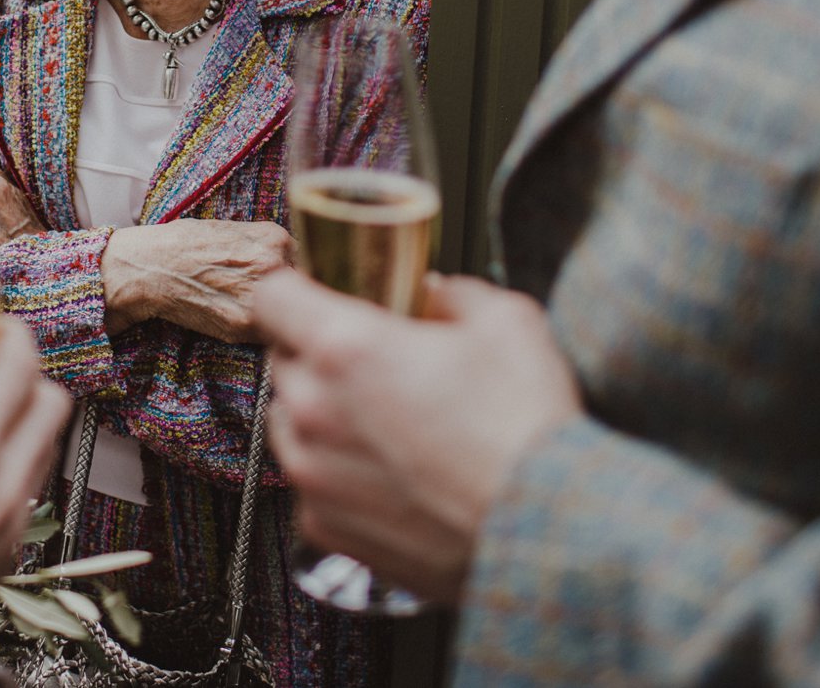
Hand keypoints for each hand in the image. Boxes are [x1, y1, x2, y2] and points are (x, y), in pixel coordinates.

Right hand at [0, 317, 70, 605]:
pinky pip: (31, 490)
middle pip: (52, 403)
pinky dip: (16, 466)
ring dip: (27, 422)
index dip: (16, 336)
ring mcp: (14, 516)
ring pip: (48, 447)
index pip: (20, 369)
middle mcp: (4, 479)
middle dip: (30, 376)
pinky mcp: (12, 547)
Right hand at [101, 219, 295, 342]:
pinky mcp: (245, 326)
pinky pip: (269, 333)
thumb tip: (295, 265)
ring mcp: (261, 298)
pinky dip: (261, 331)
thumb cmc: (186, 244)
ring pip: (290, 315)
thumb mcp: (235, 230)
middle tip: (271, 299)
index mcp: (275, 238)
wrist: (150, 268)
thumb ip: (269, 245)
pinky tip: (240, 318)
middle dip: (293, 297)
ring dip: (279, 317)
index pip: (310, 262)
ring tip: (248, 308)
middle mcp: (274, 266)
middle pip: (305, 290)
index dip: (298, 275)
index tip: (290, 282)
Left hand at [253, 270, 580, 604]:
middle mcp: (311, 409)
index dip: (291, 287)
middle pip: (285, 359)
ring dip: (322, 413)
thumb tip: (436, 292)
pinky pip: (311, 482)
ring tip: (388, 422)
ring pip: (289, 420)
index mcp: (344, 347)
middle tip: (378, 361)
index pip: (272, 295)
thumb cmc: (526, 426)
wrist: (547, 531)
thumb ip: (455, 293)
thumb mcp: (507, 322)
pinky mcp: (325, 526)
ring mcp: (312, 473)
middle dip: (321, 353)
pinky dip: (337, 473)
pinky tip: (391, 473)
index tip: (309, 291)